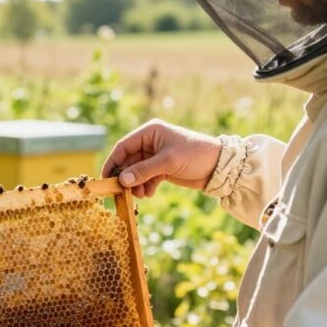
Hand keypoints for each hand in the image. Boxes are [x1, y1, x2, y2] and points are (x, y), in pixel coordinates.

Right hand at [101, 119, 221, 197]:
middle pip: (128, 161)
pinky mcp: (162, 168)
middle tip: (123, 191)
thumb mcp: (167, 162)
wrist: (219, 166)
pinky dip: (145, 186)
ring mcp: (156, 156)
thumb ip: (143, 171)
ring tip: (139, 194)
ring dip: (135, 184)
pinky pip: (146, 178)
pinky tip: (148, 193)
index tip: (106, 178)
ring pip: (136, 172)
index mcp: (150, 132)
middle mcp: (150, 142)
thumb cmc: (194, 155)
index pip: (123, 147)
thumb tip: (122, 180)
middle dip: (126, 177)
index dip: (113, 162)